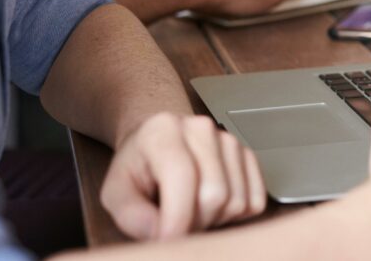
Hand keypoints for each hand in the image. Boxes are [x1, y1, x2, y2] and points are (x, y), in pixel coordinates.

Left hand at [100, 113, 266, 239]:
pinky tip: (212, 206)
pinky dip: (235, 214)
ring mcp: (229, 140)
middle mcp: (202, 128)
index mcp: (164, 131)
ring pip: (237, 200)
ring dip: (214, 219)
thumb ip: (131, 214)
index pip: (182, 177)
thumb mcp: (115, 190)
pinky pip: (255, 199)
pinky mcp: (247, 155)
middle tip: (174, 224)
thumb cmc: (138, 166)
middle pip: (215, 194)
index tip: (167, 241)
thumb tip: (161, 233)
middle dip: (194, 223)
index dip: (177, 218)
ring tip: (191, 211)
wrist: (158, 140)